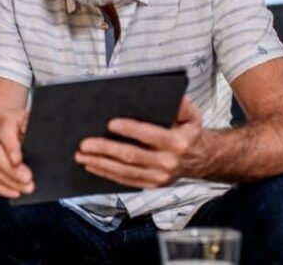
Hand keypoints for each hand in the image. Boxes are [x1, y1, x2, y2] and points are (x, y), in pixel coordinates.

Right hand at [0, 109, 33, 197]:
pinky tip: (15, 191)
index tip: (18, 160)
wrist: (12, 126)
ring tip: (26, 188)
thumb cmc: (26, 126)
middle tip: (27, 180)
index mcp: (4, 118)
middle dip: (11, 170)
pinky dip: (1, 187)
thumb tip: (42, 140)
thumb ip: (36, 130)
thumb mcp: (34, 123)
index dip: (11, 148)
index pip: (4, 133)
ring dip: (8, 182)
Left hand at [75, 97, 202, 187]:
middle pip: (131, 156)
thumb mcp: (192, 116)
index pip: (149, 135)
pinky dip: (106, 173)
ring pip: (124, 171)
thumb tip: (177, 96)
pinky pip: (125, 180)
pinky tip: (92, 165)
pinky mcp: (151, 185)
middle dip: (105, 149)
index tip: (110, 124)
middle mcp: (167, 162)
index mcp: (176, 142)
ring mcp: (159, 177)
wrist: (201, 159)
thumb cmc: (190, 133)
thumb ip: (183, 106)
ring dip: (100, 163)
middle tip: (84, 143)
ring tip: (81, 155)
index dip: (129, 129)